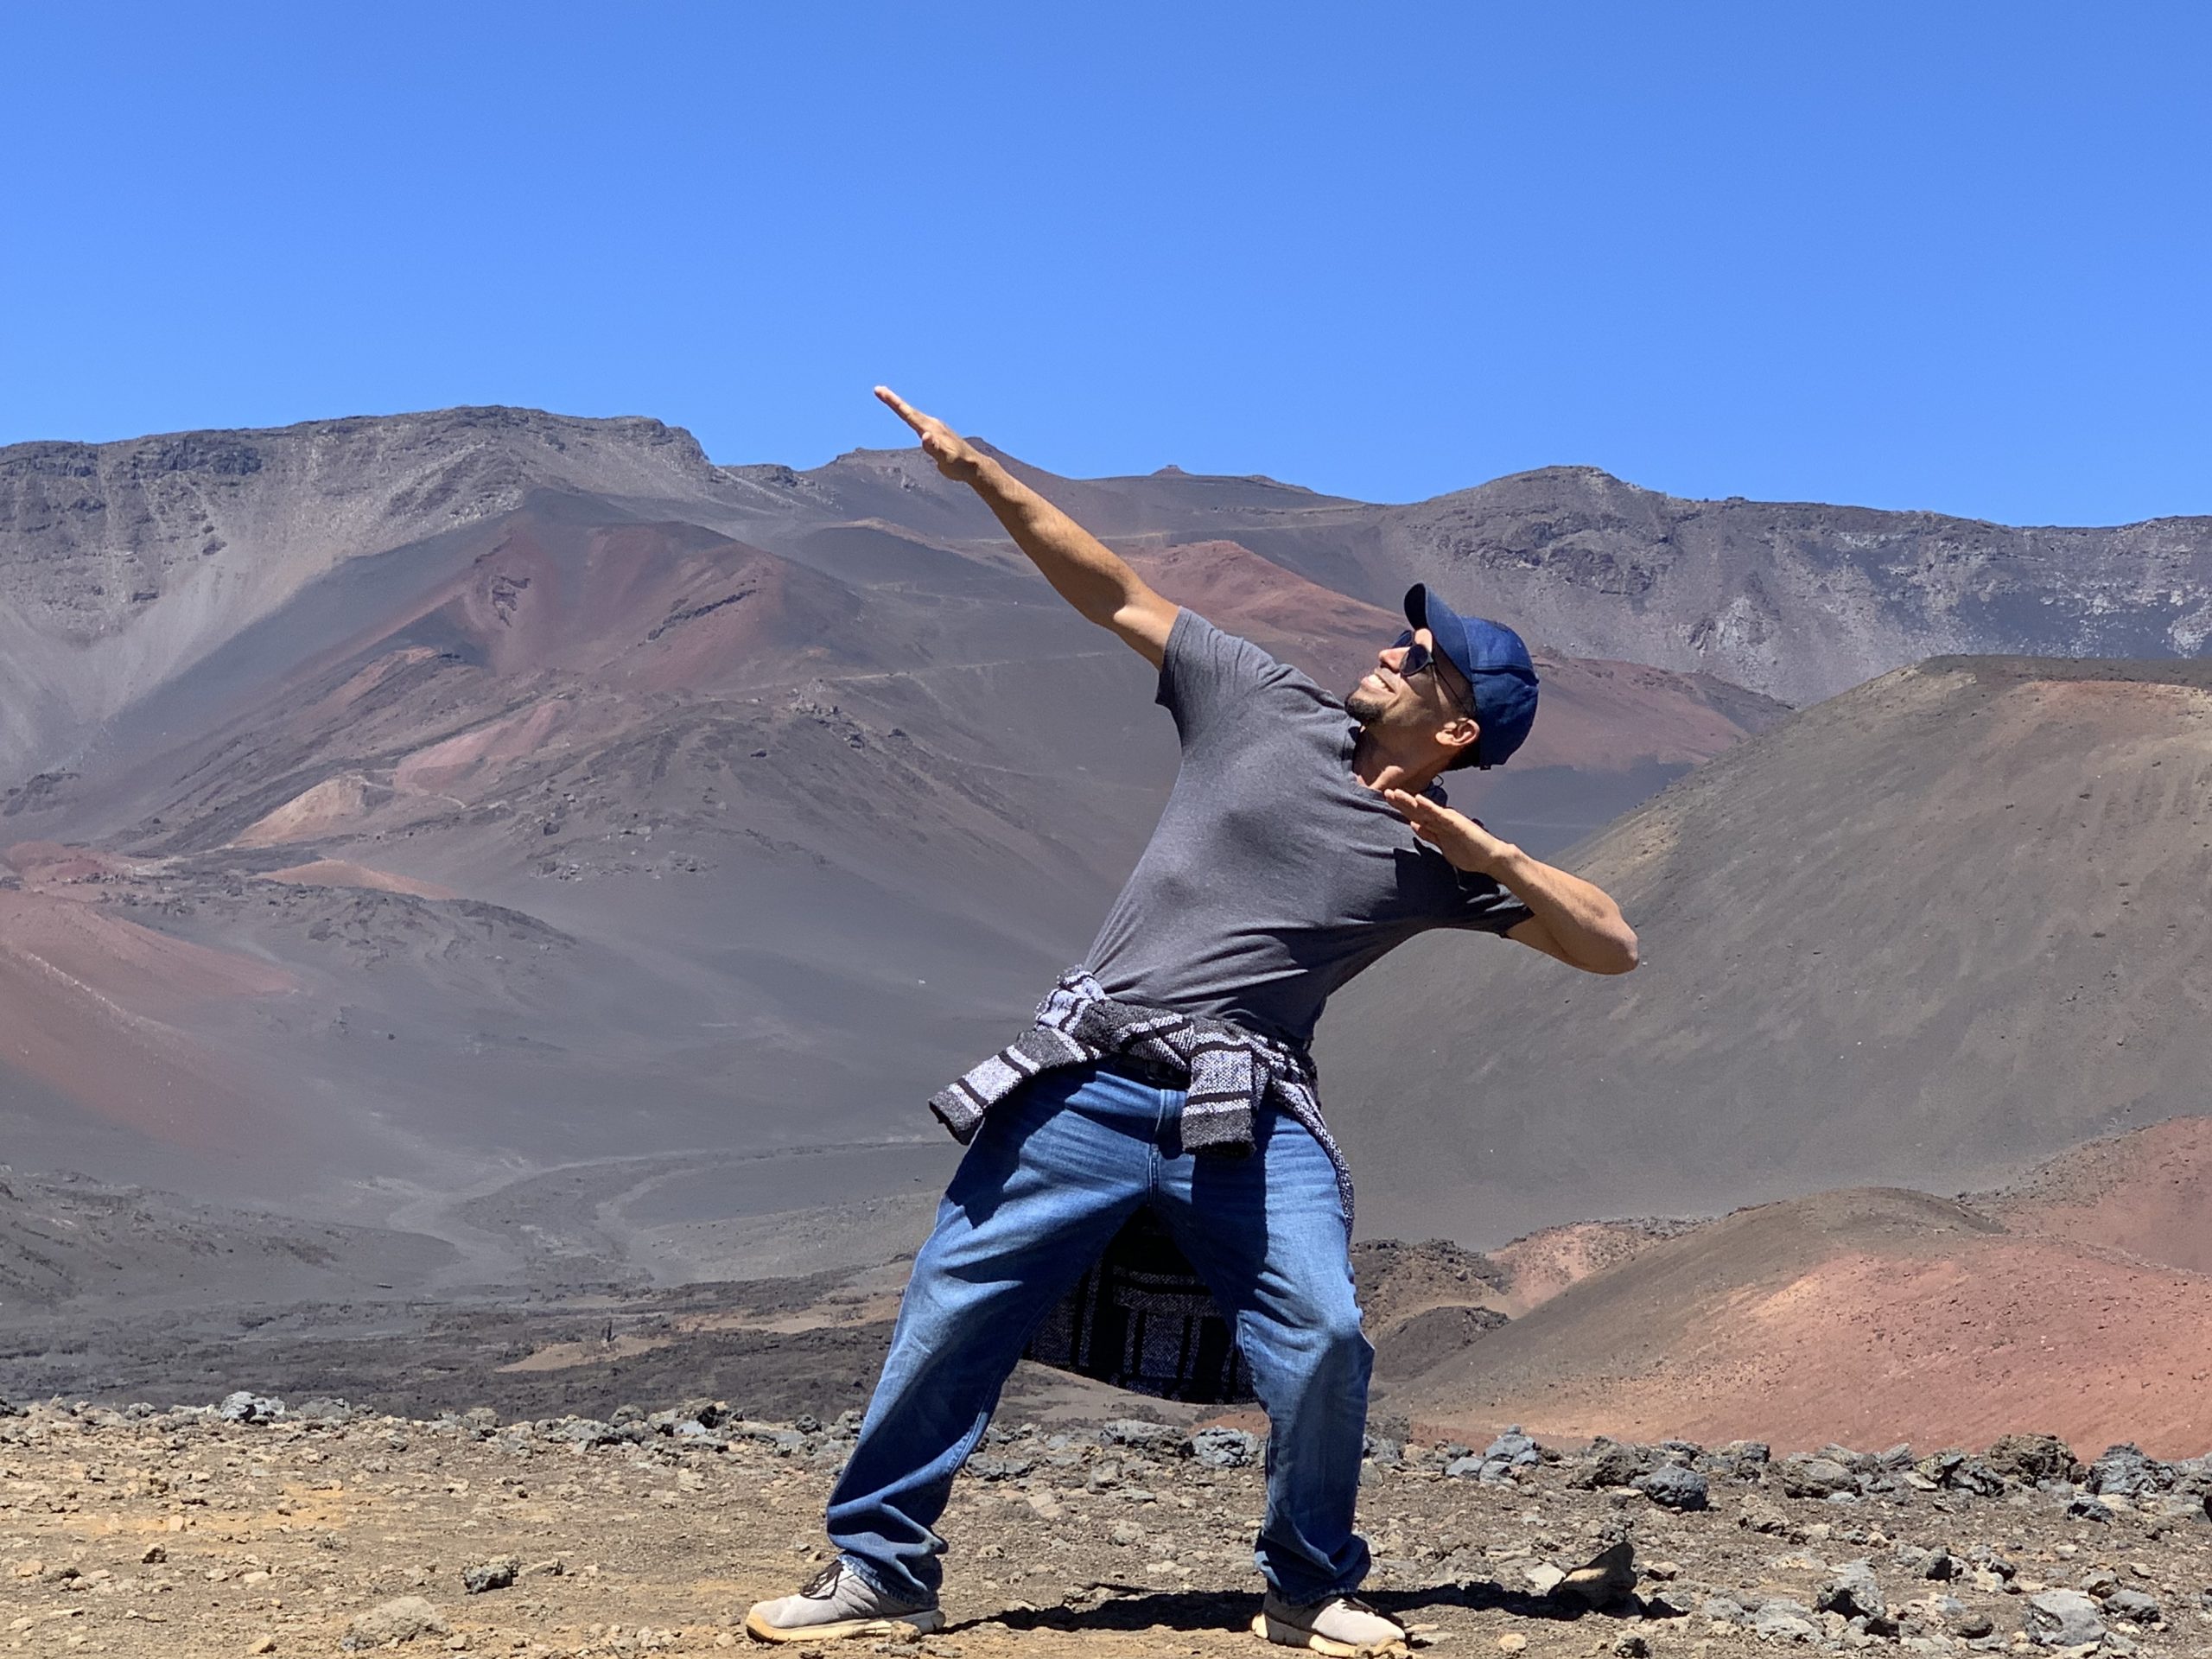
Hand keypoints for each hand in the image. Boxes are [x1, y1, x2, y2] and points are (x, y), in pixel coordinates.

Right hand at [875, 386, 989, 483]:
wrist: (975, 467)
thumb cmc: (960, 464)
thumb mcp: (946, 459)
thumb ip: (935, 448)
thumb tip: (925, 436)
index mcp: (931, 428)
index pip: (908, 413)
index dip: (893, 402)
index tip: (880, 391)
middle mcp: (932, 424)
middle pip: (908, 410)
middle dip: (892, 400)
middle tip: (878, 390)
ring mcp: (935, 429)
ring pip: (913, 415)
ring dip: (900, 406)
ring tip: (888, 398)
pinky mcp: (937, 435)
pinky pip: (919, 422)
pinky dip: (909, 416)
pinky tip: (909, 418)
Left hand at [1381, 787, 1516, 875]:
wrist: (1490, 858)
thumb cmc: (1469, 852)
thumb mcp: (1442, 844)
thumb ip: (1429, 834)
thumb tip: (1414, 826)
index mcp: (1438, 825)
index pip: (1416, 815)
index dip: (1402, 807)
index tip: (1388, 800)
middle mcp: (1442, 819)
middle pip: (1418, 810)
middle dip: (1402, 802)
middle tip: (1386, 792)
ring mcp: (1449, 820)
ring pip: (1426, 810)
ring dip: (1410, 801)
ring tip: (1396, 793)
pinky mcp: (1457, 824)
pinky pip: (1440, 815)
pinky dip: (1429, 807)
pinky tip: (1419, 800)